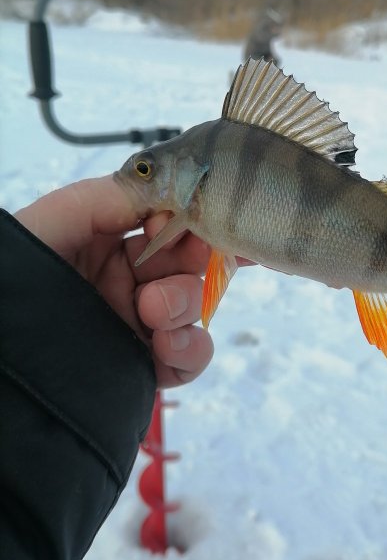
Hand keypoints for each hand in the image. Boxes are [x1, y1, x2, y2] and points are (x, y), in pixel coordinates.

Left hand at [15, 175, 213, 387]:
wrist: (2, 347)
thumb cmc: (19, 269)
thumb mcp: (58, 217)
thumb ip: (114, 195)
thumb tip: (169, 199)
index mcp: (111, 244)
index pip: (169, 225)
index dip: (184, 221)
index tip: (176, 223)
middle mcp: (130, 282)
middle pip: (190, 264)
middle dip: (189, 262)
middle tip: (170, 266)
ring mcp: (141, 324)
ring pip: (194, 308)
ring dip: (186, 305)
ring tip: (154, 313)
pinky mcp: (146, 365)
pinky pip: (191, 356)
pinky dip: (191, 348)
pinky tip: (167, 344)